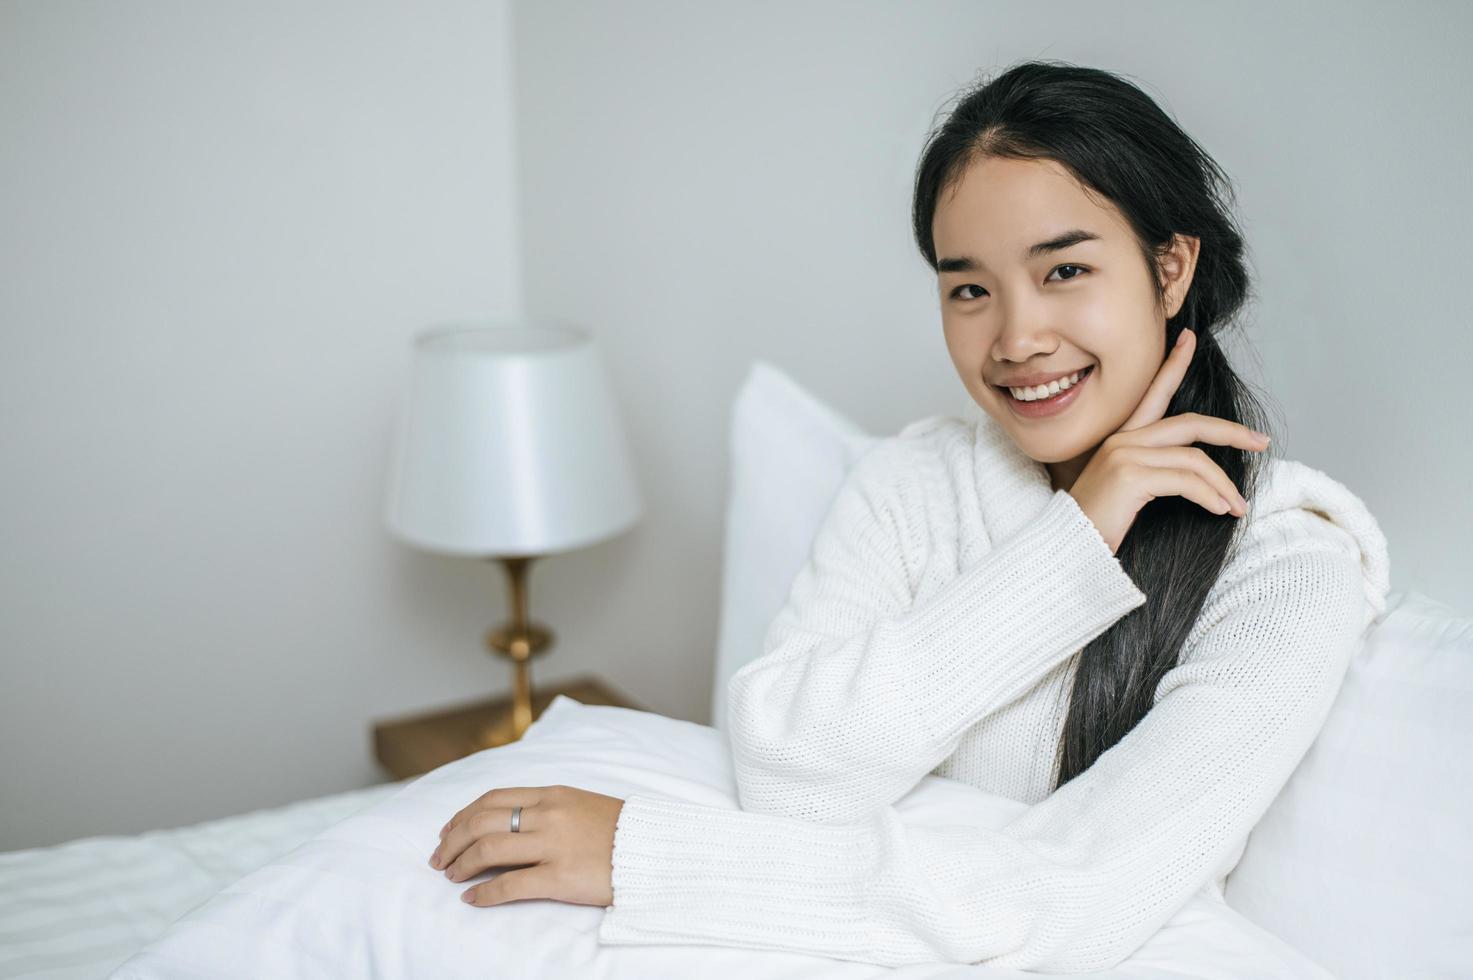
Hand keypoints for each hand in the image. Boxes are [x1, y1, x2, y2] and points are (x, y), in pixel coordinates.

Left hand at [428, 783, 624, 907]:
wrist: (657, 849)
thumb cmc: (621, 830)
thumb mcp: (581, 804)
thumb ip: (548, 808)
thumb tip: (510, 821)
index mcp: (553, 794)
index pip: (494, 799)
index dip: (463, 815)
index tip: (448, 831)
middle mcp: (548, 815)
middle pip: (482, 821)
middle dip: (453, 840)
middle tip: (438, 858)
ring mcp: (553, 845)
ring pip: (489, 849)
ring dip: (462, 864)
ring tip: (450, 876)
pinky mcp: (560, 877)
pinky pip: (510, 884)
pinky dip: (484, 893)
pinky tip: (472, 899)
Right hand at [1067, 328, 1270, 554]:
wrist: (1068, 548)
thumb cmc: (1098, 525)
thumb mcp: (1128, 492)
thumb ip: (1154, 473)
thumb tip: (1199, 473)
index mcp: (1120, 440)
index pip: (1152, 393)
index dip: (1172, 364)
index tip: (1190, 339)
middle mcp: (1121, 440)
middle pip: (1190, 424)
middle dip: (1231, 432)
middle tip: (1261, 442)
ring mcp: (1124, 455)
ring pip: (1195, 459)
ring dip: (1224, 486)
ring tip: (1238, 507)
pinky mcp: (1131, 476)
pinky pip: (1187, 481)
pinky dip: (1210, 496)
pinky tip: (1219, 510)